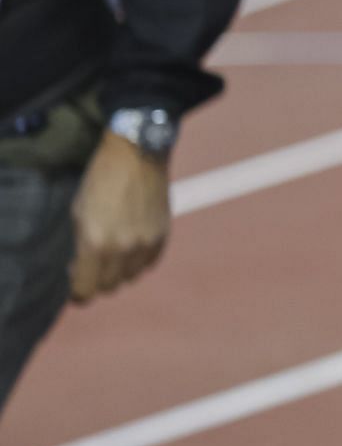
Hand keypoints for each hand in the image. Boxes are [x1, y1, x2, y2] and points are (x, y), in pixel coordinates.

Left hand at [69, 133, 171, 303]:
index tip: (75, 286)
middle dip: (97, 280)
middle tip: (91, 266)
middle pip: (109, 286)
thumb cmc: (100, 181)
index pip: (86, 290)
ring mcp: (146, 242)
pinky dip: (138, 260)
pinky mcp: (163, 234)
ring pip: (130, 277)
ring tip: (112, 253)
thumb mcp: (79, 214)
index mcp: (96, 243)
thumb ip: (80, 246)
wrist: (138, 153)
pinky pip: (149, 262)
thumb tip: (80, 270)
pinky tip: (130, 245)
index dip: (77, 293)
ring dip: (119, 272)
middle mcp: (123, 248)